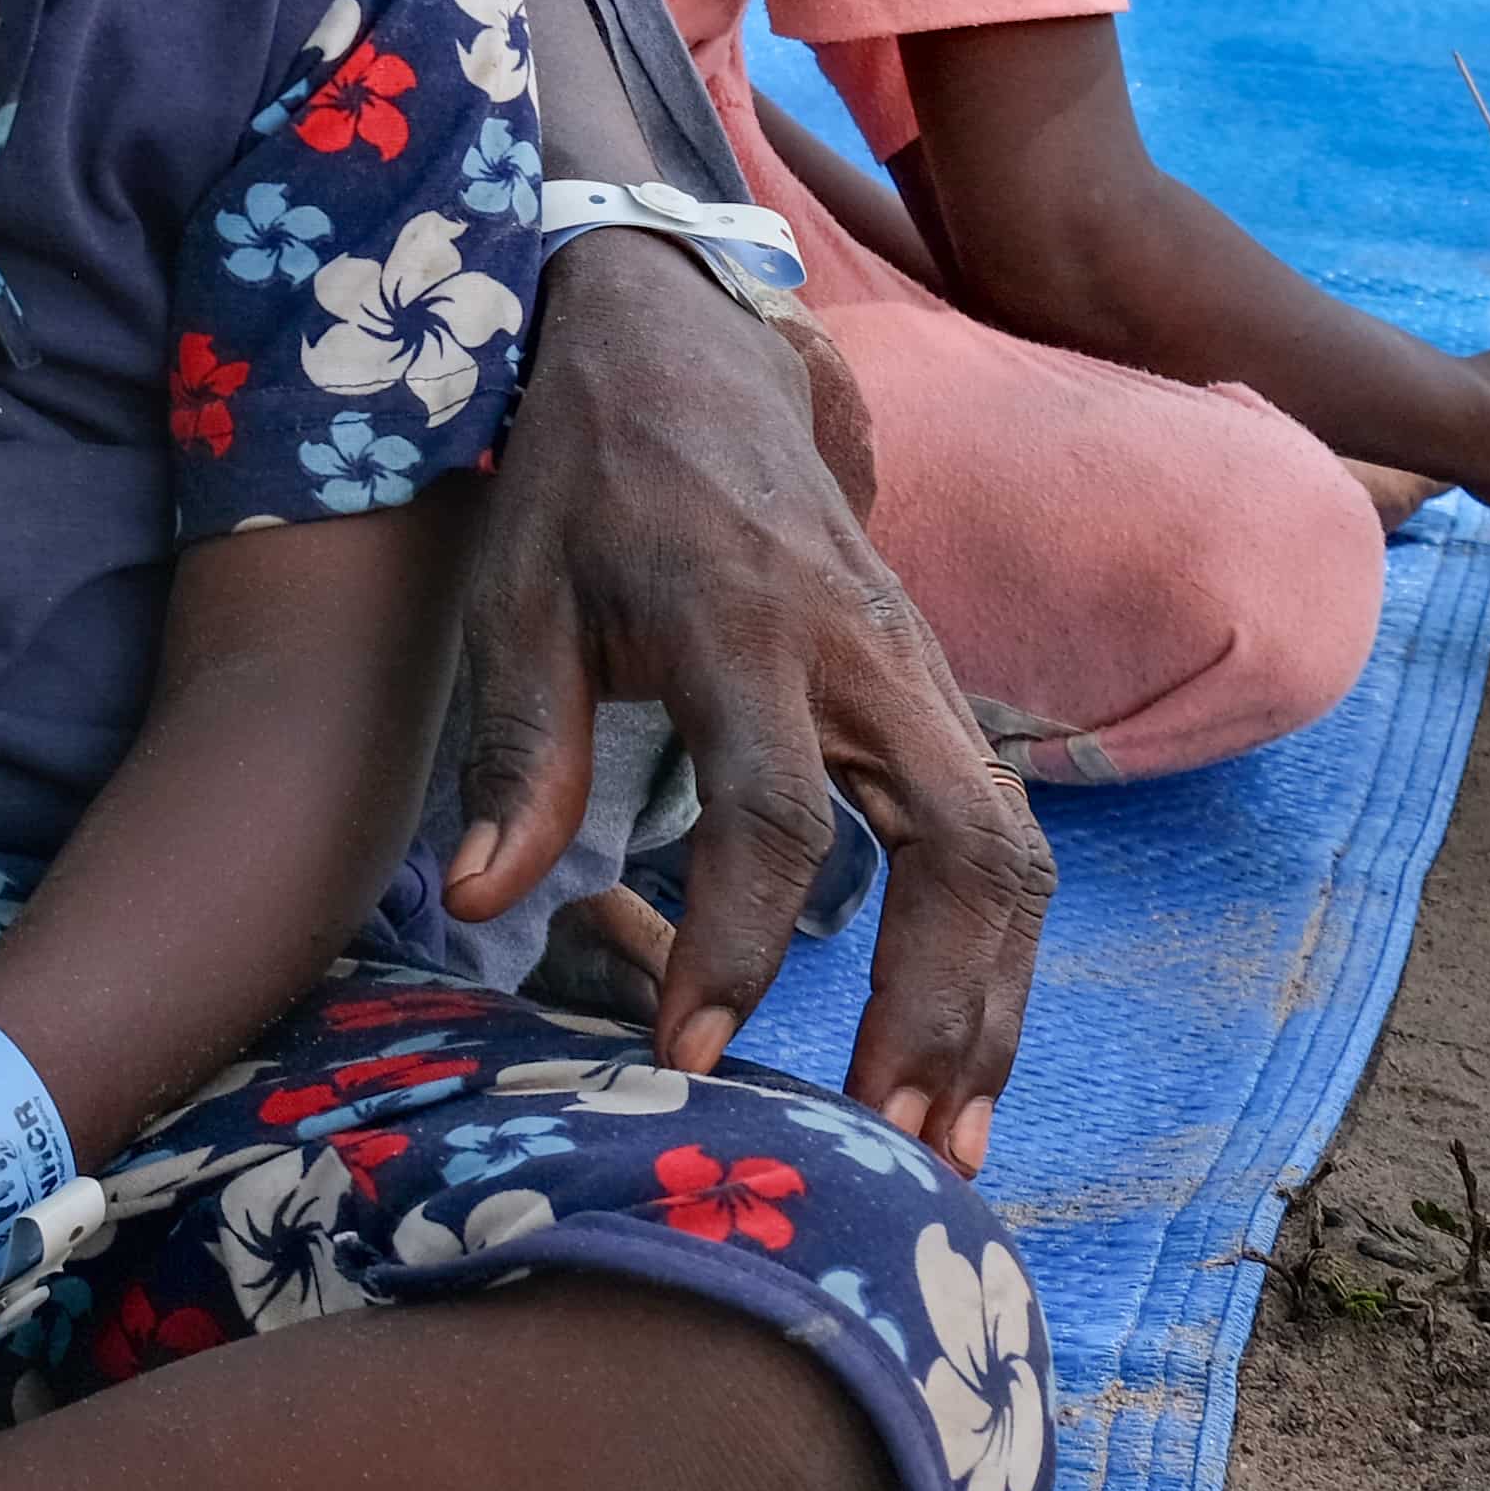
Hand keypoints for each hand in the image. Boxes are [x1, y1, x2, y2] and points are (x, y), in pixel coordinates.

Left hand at [443, 233, 1048, 1174]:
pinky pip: (1000, 833)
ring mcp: (917, 669)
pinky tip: (956, 1051)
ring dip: (993, 1002)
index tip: (689, 1052)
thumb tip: (479, 900)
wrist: (689, 347)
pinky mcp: (934, 690)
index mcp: (743, 620)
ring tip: (945, 1140)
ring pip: (1009, 851)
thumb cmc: (587, 479)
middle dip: (940, 1003)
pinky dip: (993, 953)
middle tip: (889, 1143)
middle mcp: (861, 651)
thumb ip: (517, 747)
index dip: (737, 941)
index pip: (773, 810)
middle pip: (958, 843)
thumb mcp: (517, 591)